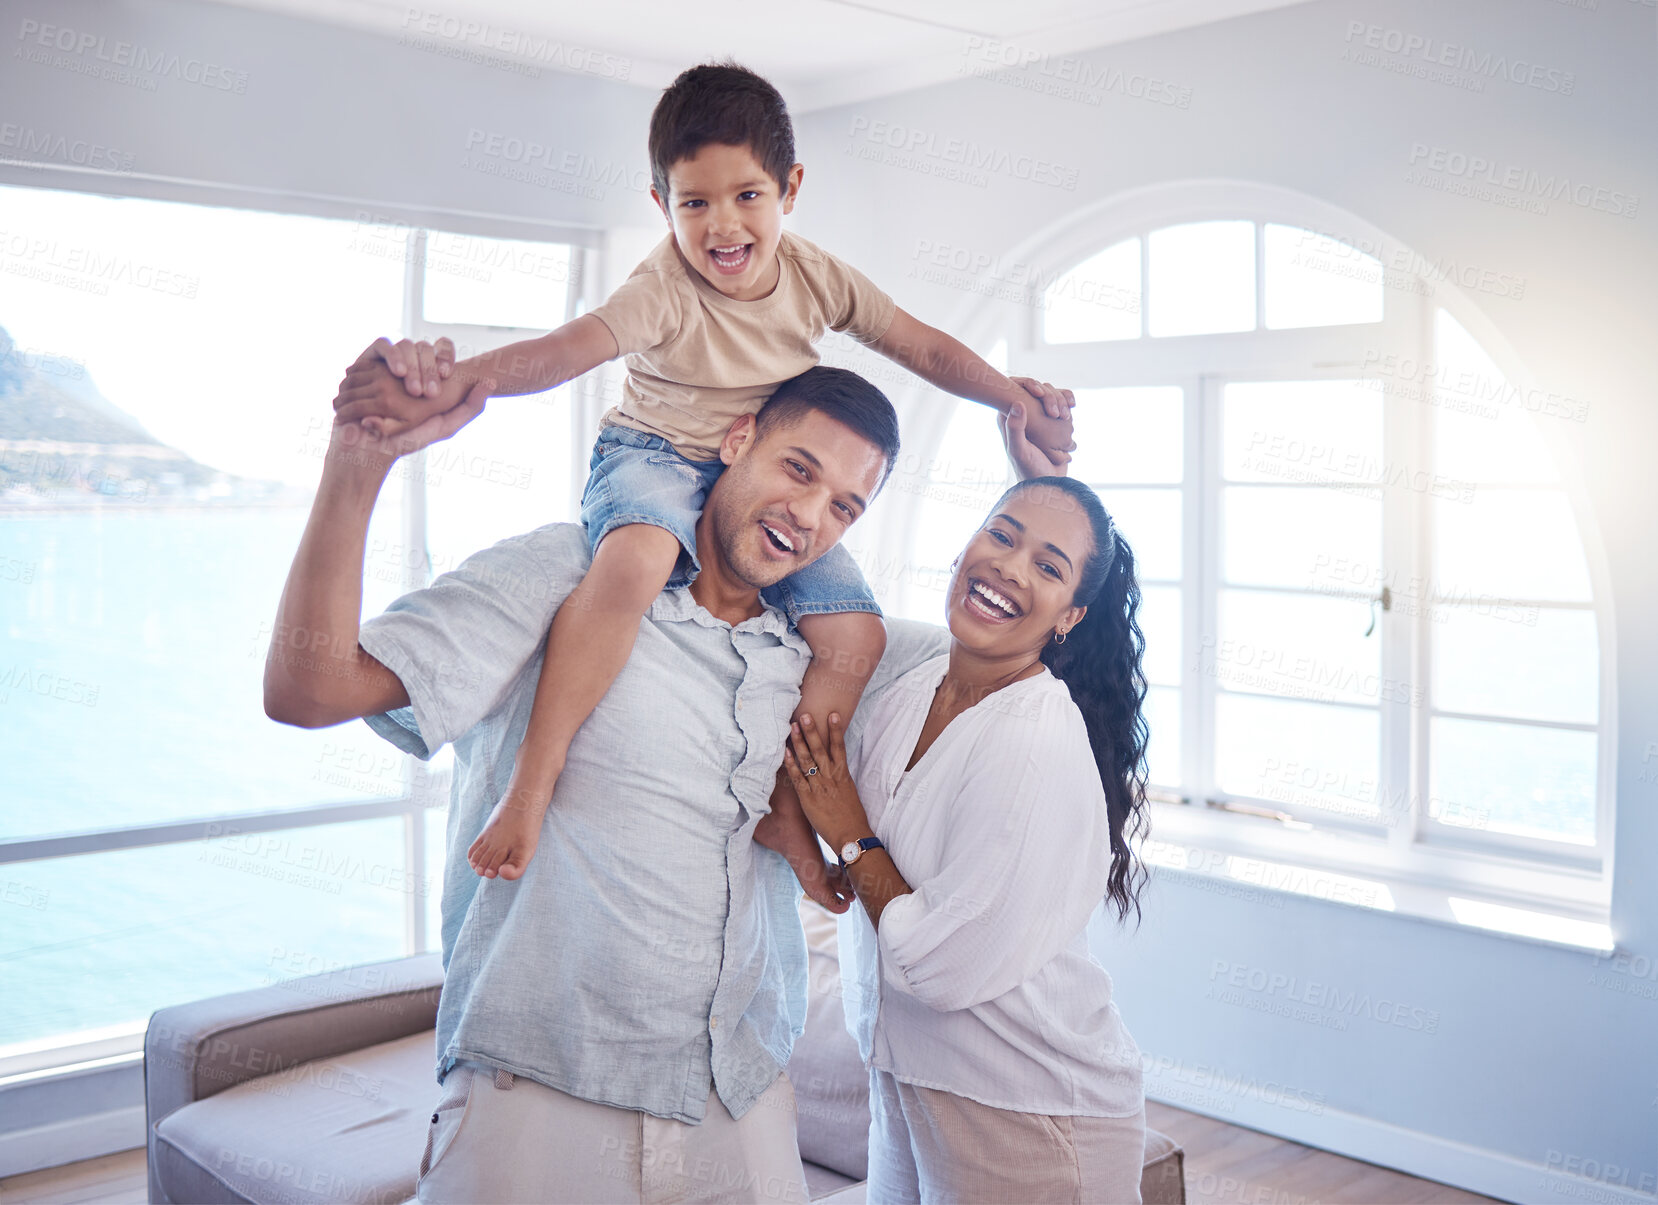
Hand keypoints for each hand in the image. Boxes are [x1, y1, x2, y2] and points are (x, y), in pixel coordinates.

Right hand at [333, 337, 477, 435]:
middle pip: (425, 347)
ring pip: (406, 344)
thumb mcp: (444, 426)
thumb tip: (490, 382)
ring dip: (412, 362)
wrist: (367, 447)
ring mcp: (388, 362)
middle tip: (428, 392)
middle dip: (429, 365)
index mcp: (429, 374)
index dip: (447, 355)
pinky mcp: (367, 362)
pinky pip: (381, 345)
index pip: (443, 348)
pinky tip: (398, 373)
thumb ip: (470, 408)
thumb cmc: (405, 441)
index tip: (447, 375)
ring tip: (413, 387)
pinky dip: (391, 354)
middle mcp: (409, 365)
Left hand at [782, 713, 866, 847]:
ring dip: (799, 742)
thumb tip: (833, 767)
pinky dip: (791, 765)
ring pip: (807, 760)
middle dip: (812, 731)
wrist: (851, 835)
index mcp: (843, 775)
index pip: (839, 748)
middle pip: (820, 750)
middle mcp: (831, 778)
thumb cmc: (851, 815)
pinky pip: (798, 778)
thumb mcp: (849, 791)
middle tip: (804, 715)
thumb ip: (840, 777)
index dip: (836, 730)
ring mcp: (819, 787)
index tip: (833, 714)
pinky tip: (785, 753)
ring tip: (793, 727)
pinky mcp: (808, 799)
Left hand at [1009, 377, 1074, 470]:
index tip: (1038, 393)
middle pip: (1035, 389)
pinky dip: (1068, 401)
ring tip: (1065, 417)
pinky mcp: (1051, 419)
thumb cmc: (1030, 469)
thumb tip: (1017, 402)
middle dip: (1049, 395)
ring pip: (1049, 393)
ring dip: (1060, 399)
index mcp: (1006, 418)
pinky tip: (1072, 407)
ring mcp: (1037, 416)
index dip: (1027, 385)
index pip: (1014, 389)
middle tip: (1056, 413)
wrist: (1049, 483)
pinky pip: (1060, 401)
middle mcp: (1021, 415)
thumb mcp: (1019, 451)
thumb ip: (1015, 428)